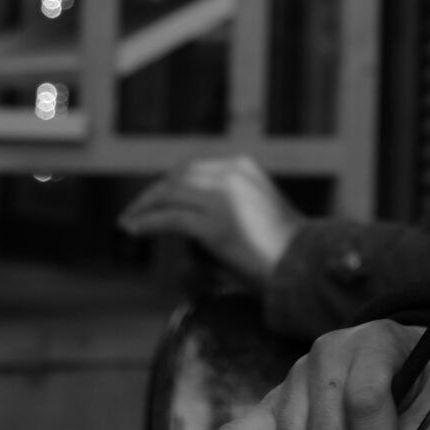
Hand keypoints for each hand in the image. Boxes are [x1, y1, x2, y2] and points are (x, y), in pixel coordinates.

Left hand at [119, 153, 304, 281]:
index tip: (152, 198)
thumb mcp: (255, 205)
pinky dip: (147, 225)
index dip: (167, 183)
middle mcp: (231, 176)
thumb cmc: (282, 243)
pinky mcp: (213, 225)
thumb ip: (227, 199)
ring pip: (168, 195)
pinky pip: (170, 220)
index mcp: (242, 166)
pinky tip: (134, 231)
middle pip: (176, 177)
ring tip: (127, 222)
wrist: (302, 263)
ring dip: (143, 208)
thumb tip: (189, 211)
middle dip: (151, 194)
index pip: (191, 168)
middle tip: (134, 211)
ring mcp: (222, 199)